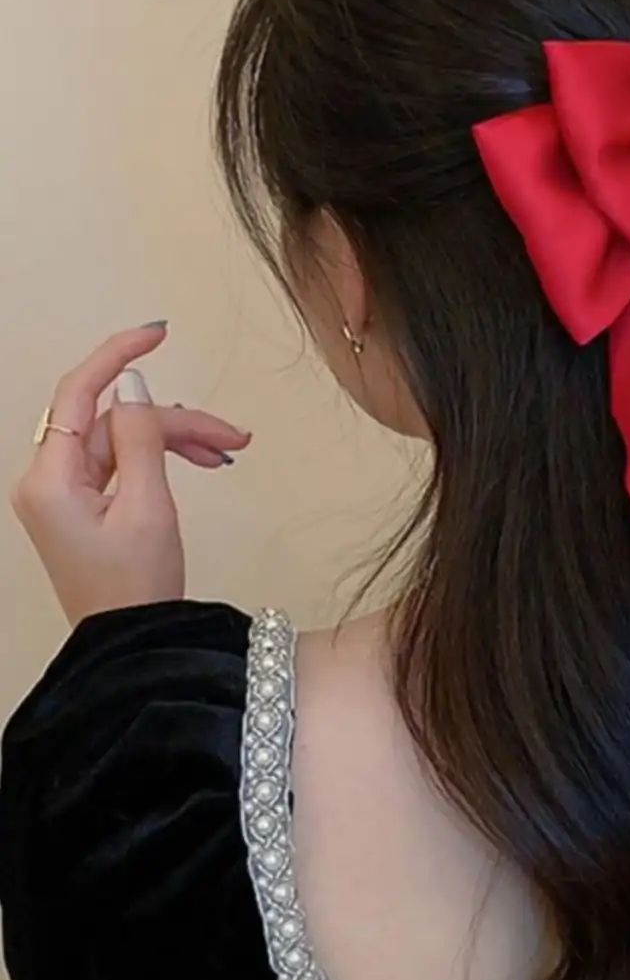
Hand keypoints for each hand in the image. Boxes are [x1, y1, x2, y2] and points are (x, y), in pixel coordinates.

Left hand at [10, 325, 251, 626]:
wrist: (133, 645)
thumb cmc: (136, 589)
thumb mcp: (148, 507)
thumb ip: (141, 438)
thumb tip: (133, 387)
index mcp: (50, 479)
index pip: (78, 392)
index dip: (118, 356)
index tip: (157, 335)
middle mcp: (48, 480)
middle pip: (113, 420)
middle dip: (174, 420)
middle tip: (231, 436)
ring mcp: (65, 494)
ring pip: (125, 439)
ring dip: (176, 439)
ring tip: (228, 453)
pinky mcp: (83, 505)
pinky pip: (124, 463)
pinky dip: (162, 458)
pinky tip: (202, 463)